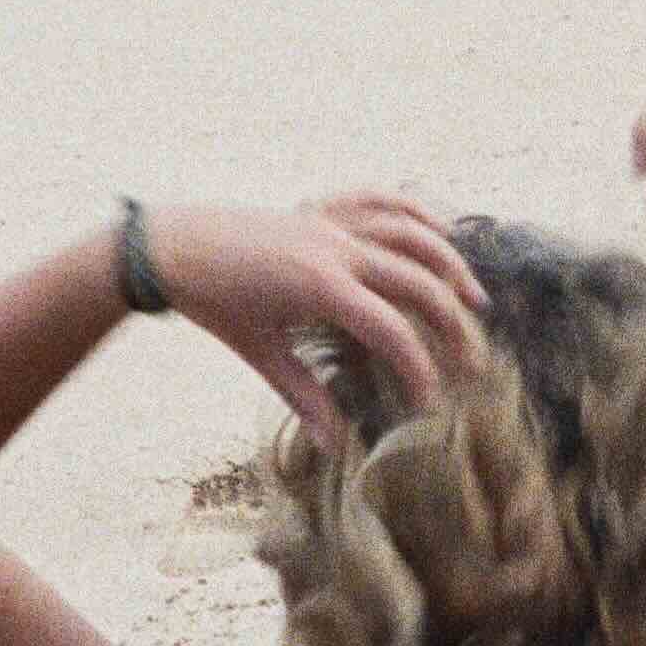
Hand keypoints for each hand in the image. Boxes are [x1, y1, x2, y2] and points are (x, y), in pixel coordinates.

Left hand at [150, 198, 485, 444]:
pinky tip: (439, 228)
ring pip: (411, 233)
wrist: (173, 247)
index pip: (393, 332)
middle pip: (419, 283)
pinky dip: (413, 210)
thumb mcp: (260, 353)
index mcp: (322, 288)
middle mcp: (338, 249)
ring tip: (472, 297)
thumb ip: (304, 397)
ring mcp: (333, 222)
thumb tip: (337, 446)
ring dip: (448, 263)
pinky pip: (380, 198)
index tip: (430, 402)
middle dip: (452, 323)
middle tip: (472, 360)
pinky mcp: (322, 207)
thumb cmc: (214, 303)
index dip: (419, 370)